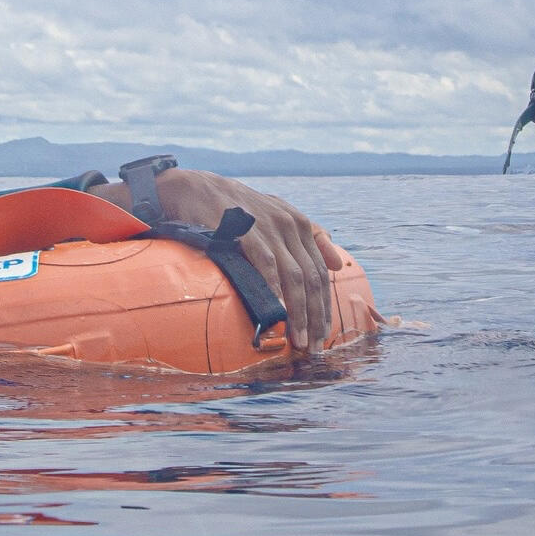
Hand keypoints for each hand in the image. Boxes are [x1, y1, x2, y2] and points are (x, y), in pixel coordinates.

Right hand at [93, 170, 342, 351]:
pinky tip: (277, 313)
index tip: (323, 333)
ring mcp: (269, 228)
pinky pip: (266, 266)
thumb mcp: (276, 216)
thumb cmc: (235, 209)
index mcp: (300, 224)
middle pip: (312, 279)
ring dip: (299, 312)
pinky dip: (274, 290)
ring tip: (298, 339)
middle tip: (314, 346)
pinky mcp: (247, 231)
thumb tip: (337, 266)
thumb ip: (310, 238)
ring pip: (294, 277)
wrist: (197, 189)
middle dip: (316, 316)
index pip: (320, 272)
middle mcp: (290, 225)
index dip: (324, 305)